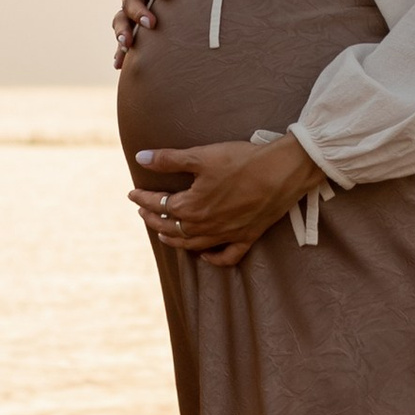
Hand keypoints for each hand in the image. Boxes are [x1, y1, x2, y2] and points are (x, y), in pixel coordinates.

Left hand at [129, 135, 323, 268]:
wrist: (282, 171)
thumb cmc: (242, 161)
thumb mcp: (201, 156)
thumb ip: (168, 159)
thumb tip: (140, 158)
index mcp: (191, 206)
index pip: (159, 205)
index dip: (143, 199)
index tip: (132, 194)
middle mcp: (205, 226)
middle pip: (171, 228)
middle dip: (153, 219)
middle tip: (143, 212)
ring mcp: (227, 234)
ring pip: (193, 244)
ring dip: (174, 240)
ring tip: (164, 233)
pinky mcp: (247, 236)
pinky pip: (227, 256)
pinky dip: (213, 258)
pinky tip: (204, 255)